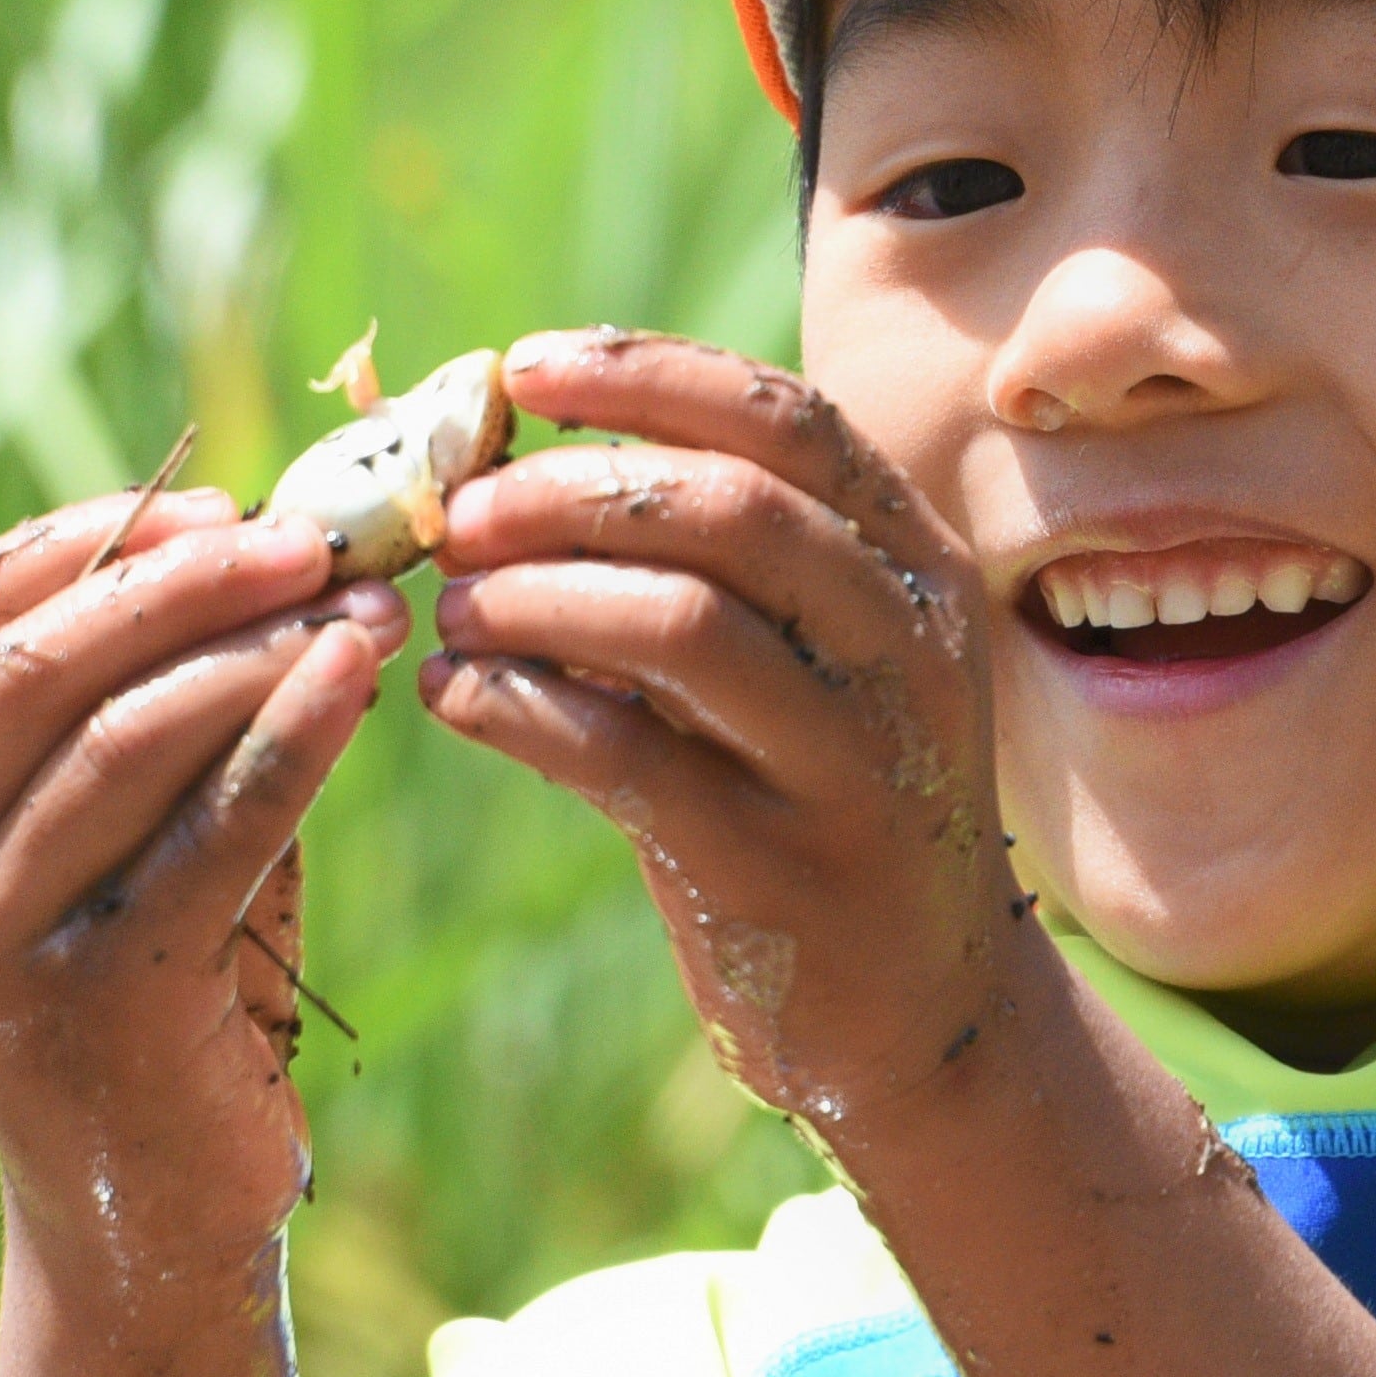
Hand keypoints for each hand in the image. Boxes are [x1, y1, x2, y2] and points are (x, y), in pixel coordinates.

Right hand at [0, 488, 406, 1296]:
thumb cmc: (150, 990)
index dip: (89, 539)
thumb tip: (258, 529)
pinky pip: (210, 829)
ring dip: (253, 647)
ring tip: (361, 603)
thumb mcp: (110, 837)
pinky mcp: (92, 1004)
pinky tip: (362, 679)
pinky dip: (294, 733)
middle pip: (34, 663)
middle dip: (182, 579)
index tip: (216, 504)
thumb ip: (137, 703)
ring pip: (117, 736)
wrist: (149, 1212)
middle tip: (310, 535)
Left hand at [418, 329, 1050, 1134]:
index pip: (783, 420)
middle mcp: (908, 646)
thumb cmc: (820, 795)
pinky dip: (515, 707)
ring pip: (679, 622)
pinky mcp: (779, 867)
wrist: (922, 1007)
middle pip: (728, 506)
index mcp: (915, 564)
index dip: (646, 377)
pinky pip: (622, 755)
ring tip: (453, 609)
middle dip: (565, 489)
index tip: (523, 369)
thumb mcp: (809, 659)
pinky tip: (454, 697)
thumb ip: (708, 559)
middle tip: (456, 515)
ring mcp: (855, 761)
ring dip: (534, 594)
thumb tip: (510, 458)